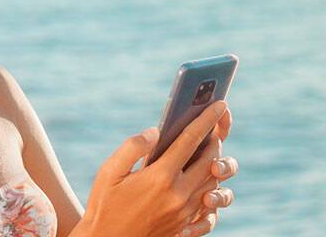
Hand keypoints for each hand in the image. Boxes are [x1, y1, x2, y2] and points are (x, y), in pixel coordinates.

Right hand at [73, 101, 235, 236]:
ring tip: (205, 149)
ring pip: (212, 179)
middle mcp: (178, 194)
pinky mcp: (186, 222)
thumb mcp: (109, 172)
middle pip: (209, 159)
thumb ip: (132, 147)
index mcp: (160, 177)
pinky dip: (208, 182)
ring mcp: (185, 210)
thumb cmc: (105, 205)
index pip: (191, 140)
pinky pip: (207, 198)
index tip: (220, 104)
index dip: (208, 119)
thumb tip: (156, 132)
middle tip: (210, 128)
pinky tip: (199, 175)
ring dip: (213, 162)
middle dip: (213, 140)